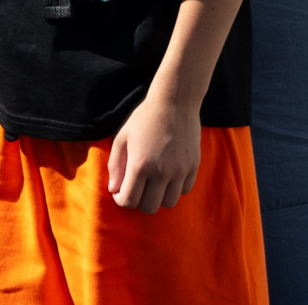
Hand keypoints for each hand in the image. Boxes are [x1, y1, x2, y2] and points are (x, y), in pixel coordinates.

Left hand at [106, 88, 201, 212]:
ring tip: (154, 183)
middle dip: (139, 201)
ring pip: (169, 202)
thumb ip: (115, 165)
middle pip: (150, 207)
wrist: (175, 101)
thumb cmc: (144, 117)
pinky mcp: (193, 166)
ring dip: (159, 197)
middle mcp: (162, 172)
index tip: (121, 191)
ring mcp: (180, 170)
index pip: (129, 201)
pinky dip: (175, 188)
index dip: (121, 200)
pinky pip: (184, 190)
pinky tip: (169, 175)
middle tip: (137, 187)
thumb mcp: (122, 137)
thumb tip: (113, 190)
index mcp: (140, 165)